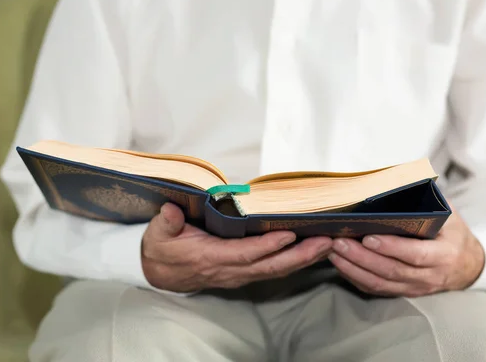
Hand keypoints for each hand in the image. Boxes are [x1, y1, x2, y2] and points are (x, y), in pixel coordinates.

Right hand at [142, 203, 332, 292]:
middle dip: (300, 255)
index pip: (244, 253)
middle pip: (270, 266)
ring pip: (276, 271)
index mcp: (210, 257)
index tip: (288, 234)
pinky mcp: (244, 273)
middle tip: (326, 241)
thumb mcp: (158, 234)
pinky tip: (312, 252)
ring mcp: (239, 274)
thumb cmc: (163, 249)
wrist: (160, 274)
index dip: (267, 245)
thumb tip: (171, 210)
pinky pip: (273, 270)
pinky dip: (295, 262)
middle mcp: (230, 270)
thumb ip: (166, 222)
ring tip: (328, 245)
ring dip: (303, 260)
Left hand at [328, 209, 484, 297]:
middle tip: (338, 242)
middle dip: (362, 257)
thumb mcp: (448, 215)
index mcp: (444, 254)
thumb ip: (425, 202)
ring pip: (380, 283)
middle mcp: (430, 275)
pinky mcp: (404, 292)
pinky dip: (355, 277)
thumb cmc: (452, 233)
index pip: (415, 254)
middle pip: (391, 270)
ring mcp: (416, 288)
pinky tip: (340, 264)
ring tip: (333, 252)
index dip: (391, 247)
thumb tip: (396, 181)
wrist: (468, 265)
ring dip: (353, 268)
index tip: (368, 237)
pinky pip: (376, 290)